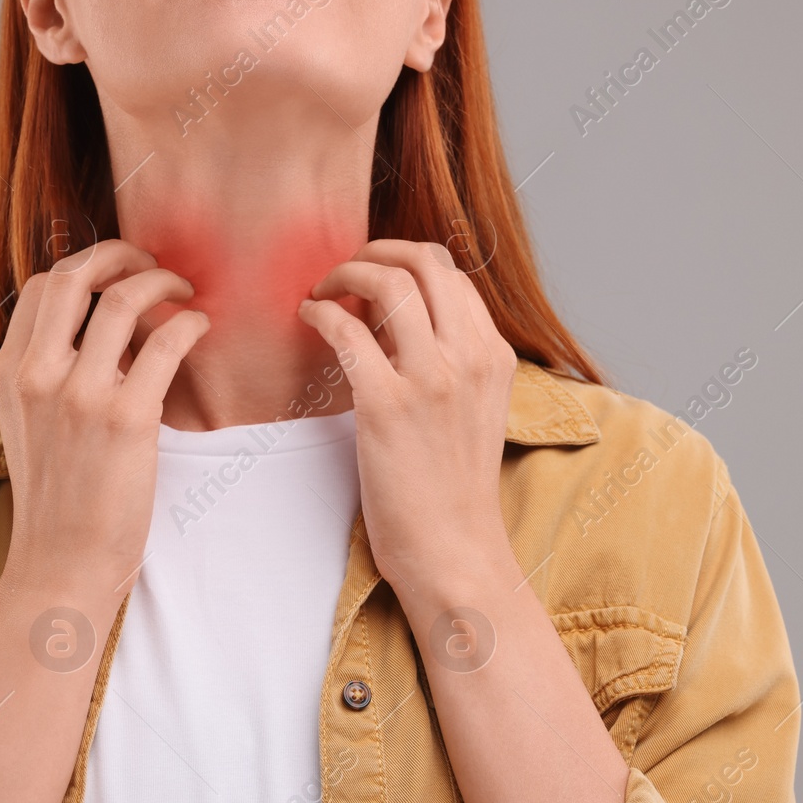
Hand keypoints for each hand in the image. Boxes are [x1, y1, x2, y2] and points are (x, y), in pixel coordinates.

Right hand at [0, 240, 209, 600]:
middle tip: (153, 263)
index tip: (118, 273)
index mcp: (11, 374)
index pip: (43, 287)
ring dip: (163, 283)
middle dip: (121, 254)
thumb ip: (52, 376)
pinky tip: (200, 329)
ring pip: (124, 301)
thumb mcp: (31, 427)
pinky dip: (189, 324)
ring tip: (186, 293)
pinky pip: (165, 343)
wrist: (62, 564)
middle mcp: (38, 375)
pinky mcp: (126, 419)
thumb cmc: (58, 501)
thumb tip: (106, 333)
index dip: (86, 266)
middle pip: (75, 276)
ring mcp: (80, 395)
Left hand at [297, 240, 519, 592]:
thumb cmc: (452, 490)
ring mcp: (431, 378)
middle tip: (344, 271)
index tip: (374, 275)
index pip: (452, 274)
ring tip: (321, 292)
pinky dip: (320, 312)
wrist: (453, 551)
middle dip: (376, 251)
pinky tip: (308, 318)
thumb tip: (395, 319)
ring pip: (387, 281)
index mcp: (494, 356)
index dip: (406, 261)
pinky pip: (346, 329)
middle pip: (424, 261)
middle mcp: (469, 356)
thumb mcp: (473, 411)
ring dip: (343, 274)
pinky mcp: (386, 404)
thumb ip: (448, 362)